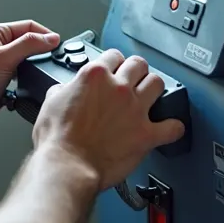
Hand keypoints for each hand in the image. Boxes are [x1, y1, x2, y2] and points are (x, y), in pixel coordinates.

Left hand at [0, 20, 60, 143]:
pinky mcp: (2, 82)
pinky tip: (25, 88)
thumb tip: (50, 38)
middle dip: (40, 52)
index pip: (28, 26)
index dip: (45, 34)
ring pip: (27, 61)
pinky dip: (27, 82)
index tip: (57, 46)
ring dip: (33, 68)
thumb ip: (29, 45)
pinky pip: (23, 78)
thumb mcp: (4, 59)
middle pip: (29, 42)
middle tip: (49, 61)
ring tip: (36, 74)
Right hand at [31, 49, 184, 190]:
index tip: (114, 68)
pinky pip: (172, 127)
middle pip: (139, 64)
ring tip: (151, 96)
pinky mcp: (145, 134)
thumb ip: (64, 90)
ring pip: (157, 84)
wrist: (67, 166)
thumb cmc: (57, 140)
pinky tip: (170, 128)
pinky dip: (173, 128)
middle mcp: (118, 88)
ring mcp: (134, 109)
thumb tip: (65, 89)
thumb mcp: (50, 102)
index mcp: (94, 76)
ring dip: (155, 89)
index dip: (114, 61)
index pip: (113, 55)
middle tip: (134, 79)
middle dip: (137, 70)